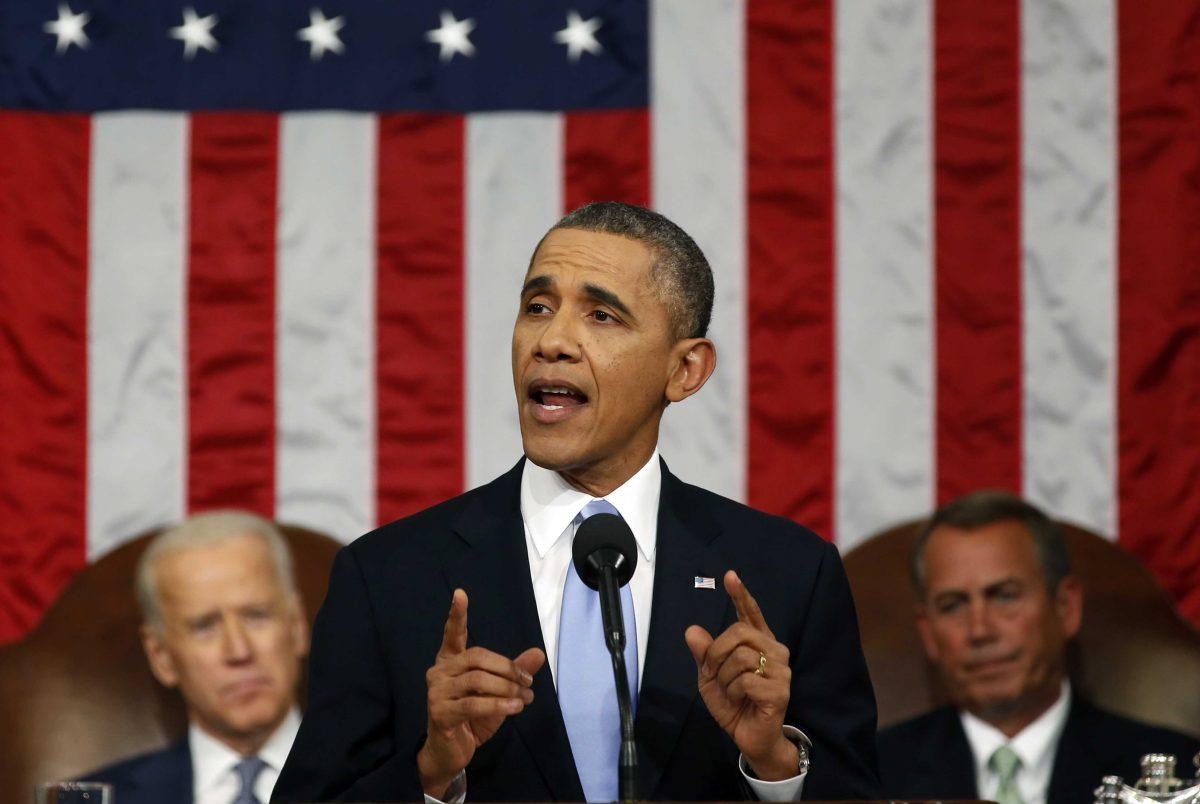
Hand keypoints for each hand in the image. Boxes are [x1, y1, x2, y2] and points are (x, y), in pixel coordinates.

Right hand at [417, 589, 545, 797]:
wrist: (451, 754)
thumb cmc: (473, 718)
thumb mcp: (499, 693)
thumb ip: (515, 672)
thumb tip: (538, 652)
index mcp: (450, 662)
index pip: (453, 634)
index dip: (456, 615)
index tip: (460, 593)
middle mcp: (438, 672)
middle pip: (478, 657)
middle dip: (508, 668)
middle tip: (528, 682)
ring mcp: (436, 692)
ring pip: (478, 680)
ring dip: (507, 688)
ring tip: (526, 698)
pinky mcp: (440, 713)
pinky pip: (473, 703)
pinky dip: (498, 705)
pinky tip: (515, 708)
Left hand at [685, 571, 798, 780]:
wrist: (749, 737)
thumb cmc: (734, 703)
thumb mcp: (710, 677)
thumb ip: (704, 654)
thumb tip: (692, 630)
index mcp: (759, 643)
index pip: (750, 614)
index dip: (740, 594)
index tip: (730, 575)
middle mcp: (774, 650)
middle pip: (738, 632)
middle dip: (716, 652)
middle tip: (712, 673)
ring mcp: (781, 670)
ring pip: (740, 657)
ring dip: (724, 677)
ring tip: (730, 692)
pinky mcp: (780, 690)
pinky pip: (745, 680)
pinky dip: (732, 692)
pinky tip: (739, 701)